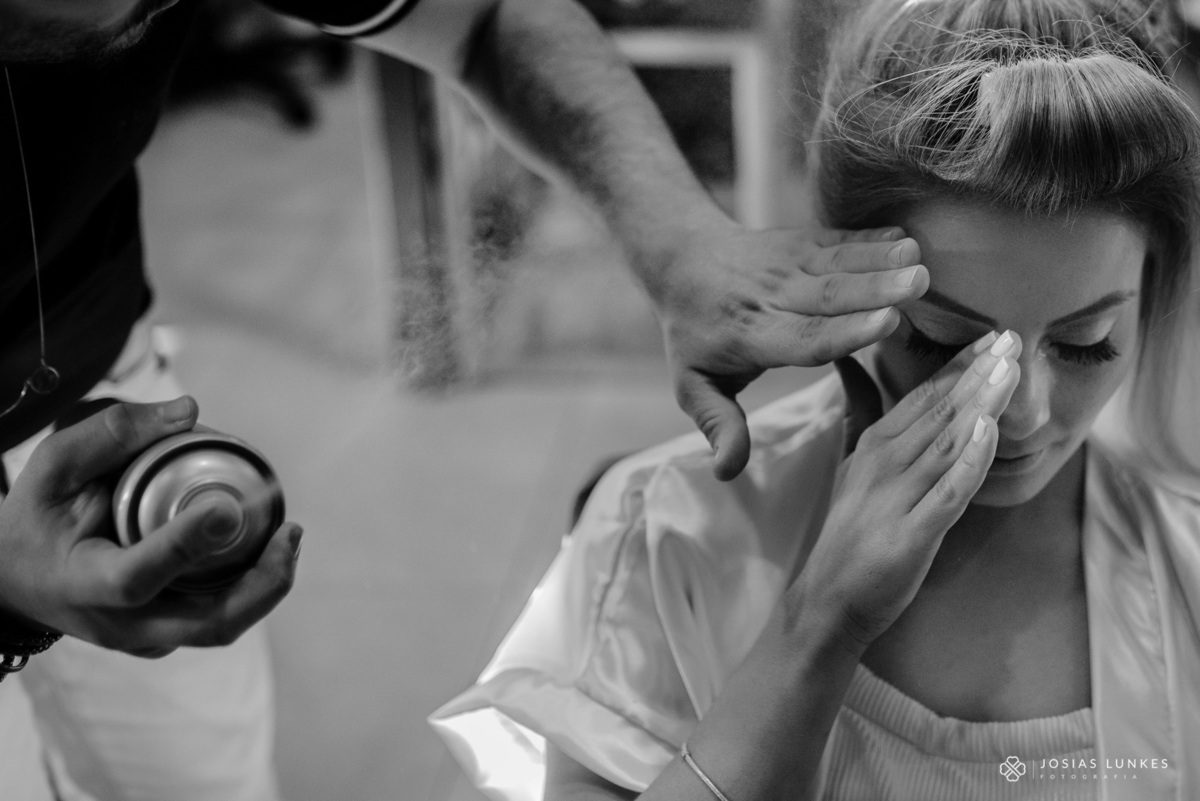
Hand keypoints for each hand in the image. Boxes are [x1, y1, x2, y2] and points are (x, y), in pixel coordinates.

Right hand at [0, 397, 299, 656]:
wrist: (15, 584)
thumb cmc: (37, 522)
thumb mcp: (51, 470)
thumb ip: (111, 434)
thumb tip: (187, 411)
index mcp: (83, 584)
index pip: (138, 576)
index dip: (185, 545)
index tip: (228, 508)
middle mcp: (121, 624)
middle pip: (208, 625)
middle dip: (262, 584)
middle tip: (289, 531)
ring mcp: (147, 637)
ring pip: (223, 627)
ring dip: (267, 586)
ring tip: (288, 535)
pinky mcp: (166, 635)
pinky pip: (218, 618)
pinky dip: (250, 586)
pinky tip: (266, 545)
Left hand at [652, 220, 927, 480]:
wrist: (681, 262)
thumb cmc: (695, 335)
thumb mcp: (693, 386)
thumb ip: (718, 425)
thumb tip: (726, 471)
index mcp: (751, 336)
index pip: (803, 338)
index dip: (845, 332)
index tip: (886, 324)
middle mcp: (772, 297)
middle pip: (829, 295)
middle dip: (875, 290)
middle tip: (918, 284)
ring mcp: (787, 265)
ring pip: (837, 263)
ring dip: (879, 260)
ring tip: (918, 258)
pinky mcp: (801, 242)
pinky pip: (837, 240)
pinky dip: (870, 238)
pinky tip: (904, 237)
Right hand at [796, 330, 1020, 653]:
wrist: (829, 600)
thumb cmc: (851, 533)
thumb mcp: (853, 464)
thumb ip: (859, 411)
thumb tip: (850, 363)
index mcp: (875, 444)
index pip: (924, 395)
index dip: (959, 363)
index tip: (993, 334)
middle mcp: (884, 463)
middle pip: (939, 410)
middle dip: (978, 372)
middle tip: (1012, 337)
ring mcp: (897, 498)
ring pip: (946, 442)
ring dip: (979, 403)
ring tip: (1008, 369)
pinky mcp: (910, 535)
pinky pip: (947, 492)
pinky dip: (969, 461)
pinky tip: (987, 432)